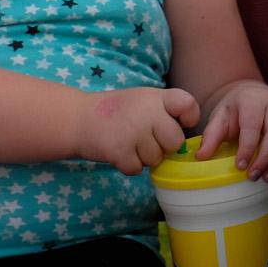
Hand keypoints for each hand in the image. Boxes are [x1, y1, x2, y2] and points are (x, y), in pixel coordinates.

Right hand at [73, 87, 198, 174]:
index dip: (189, 118)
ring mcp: (134, 132)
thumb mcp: (144, 99)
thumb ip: (166, 112)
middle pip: (175, 142)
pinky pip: (137, 169)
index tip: (179, 123)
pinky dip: (128, 165)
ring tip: (129, 143)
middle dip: (164, 146)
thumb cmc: (118, 111)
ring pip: (156, 159)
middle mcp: (147, 112)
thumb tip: (184, 142)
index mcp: (156, 97)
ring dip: (144, 157)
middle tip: (146, 139)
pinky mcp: (119, 151)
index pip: (188, 105)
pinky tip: (119, 152)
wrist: (78, 118)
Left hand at [195, 79, 267, 181]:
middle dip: (266, 158)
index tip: (239, 167)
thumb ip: (211, 136)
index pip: (253, 124)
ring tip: (267, 178)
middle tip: (254, 177)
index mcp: (254, 100)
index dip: (248, 148)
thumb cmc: (236, 110)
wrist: (255, 95)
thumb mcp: (220, 118)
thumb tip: (201, 157)